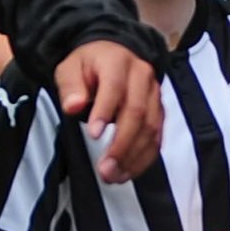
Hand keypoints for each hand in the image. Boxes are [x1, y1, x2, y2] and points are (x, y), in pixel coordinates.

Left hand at [56, 37, 162, 182]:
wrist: (113, 55)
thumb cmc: (90, 65)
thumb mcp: (70, 68)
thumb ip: (70, 86)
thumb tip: (73, 105)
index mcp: (118, 62)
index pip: (114, 87)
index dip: (105, 111)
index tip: (93, 135)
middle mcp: (142, 76)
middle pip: (138, 112)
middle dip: (121, 144)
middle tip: (105, 168)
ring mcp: (154, 94)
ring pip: (151, 128)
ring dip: (133, 156)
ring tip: (113, 175)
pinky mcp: (159, 111)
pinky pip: (157, 137)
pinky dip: (144, 158)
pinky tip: (128, 171)